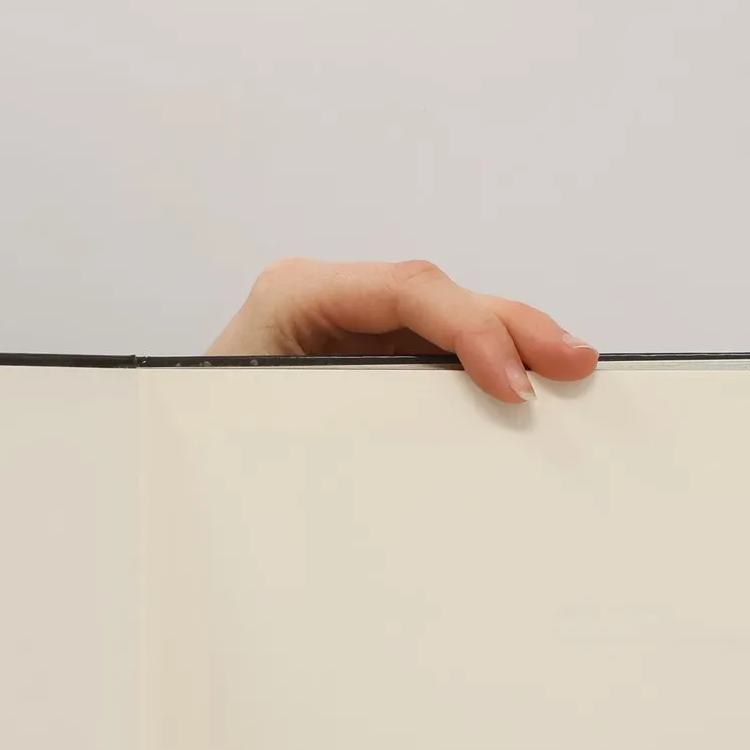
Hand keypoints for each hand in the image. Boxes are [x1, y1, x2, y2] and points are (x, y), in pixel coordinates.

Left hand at [210, 258, 597, 402]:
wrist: (173, 460)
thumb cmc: (203, 437)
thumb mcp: (271, 422)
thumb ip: (355, 417)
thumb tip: (449, 428)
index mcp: (296, 294)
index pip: (406, 289)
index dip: (469, 328)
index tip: (512, 382)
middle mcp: (328, 296)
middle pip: (440, 296)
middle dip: (512, 326)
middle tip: (576, 362)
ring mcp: (348, 323)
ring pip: (447, 319)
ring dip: (511, 343)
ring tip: (571, 371)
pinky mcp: (363, 356)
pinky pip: (433, 351)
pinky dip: (482, 367)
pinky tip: (525, 388)